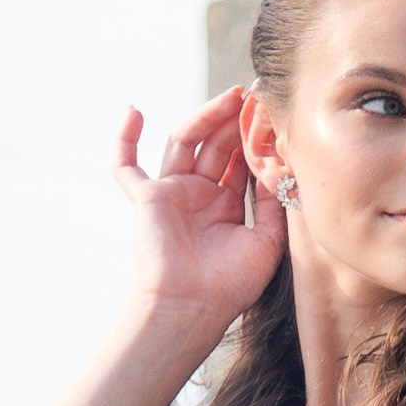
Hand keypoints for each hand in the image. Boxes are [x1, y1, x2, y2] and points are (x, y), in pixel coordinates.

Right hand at [113, 88, 287, 334]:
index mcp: (225, 207)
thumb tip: (281, 166)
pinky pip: (126, 167)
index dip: (256, 138)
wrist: (192, 308)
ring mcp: (172, 194)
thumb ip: (273, 204)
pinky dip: (124, 140)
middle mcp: (198, 196)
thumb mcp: (267, 242)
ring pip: (187, 142)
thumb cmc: (229, 285)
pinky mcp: (147, 199)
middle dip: (236, 120)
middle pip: (217, 145)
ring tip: (233, 98)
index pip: (241, 161)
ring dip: (208, 117)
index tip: (274, 113)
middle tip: (256, 97)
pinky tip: (135, 111)